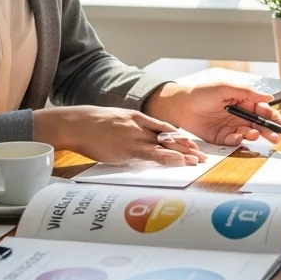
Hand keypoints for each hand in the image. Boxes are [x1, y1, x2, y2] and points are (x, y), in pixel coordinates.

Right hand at [33, 105, 205, 166]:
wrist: (77, 123)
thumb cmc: (93, 124)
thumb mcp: (117, 120)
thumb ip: (130, 127)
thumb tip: (138, 138)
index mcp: (138, 118)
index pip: (166, 128)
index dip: (180, 137)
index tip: (192, 144)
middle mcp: (141, 127)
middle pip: (170, 137)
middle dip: (187, 147)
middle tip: (202, 155)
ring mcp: (135, 138)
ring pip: (165, 146)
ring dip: (183, 154)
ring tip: (197, 161)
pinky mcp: (127, 149)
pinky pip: (152, 155)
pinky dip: (167, 158)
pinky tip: (179, 161)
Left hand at [143, 81, 280, 147]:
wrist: (178, 104)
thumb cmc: (201, 91)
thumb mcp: (225, 86)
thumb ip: (248, 92)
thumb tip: (269, 98)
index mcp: (244, 101)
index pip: (265, 111)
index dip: (278, 119)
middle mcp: (240, 115)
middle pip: (261, 125)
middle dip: (271, 132)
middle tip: (278, 139)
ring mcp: (231, 126)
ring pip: (249, 134)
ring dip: (254, 136)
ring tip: (253, 135)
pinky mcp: (220, 137)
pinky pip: (233, 141)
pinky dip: (238, 141)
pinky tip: (238, 137)